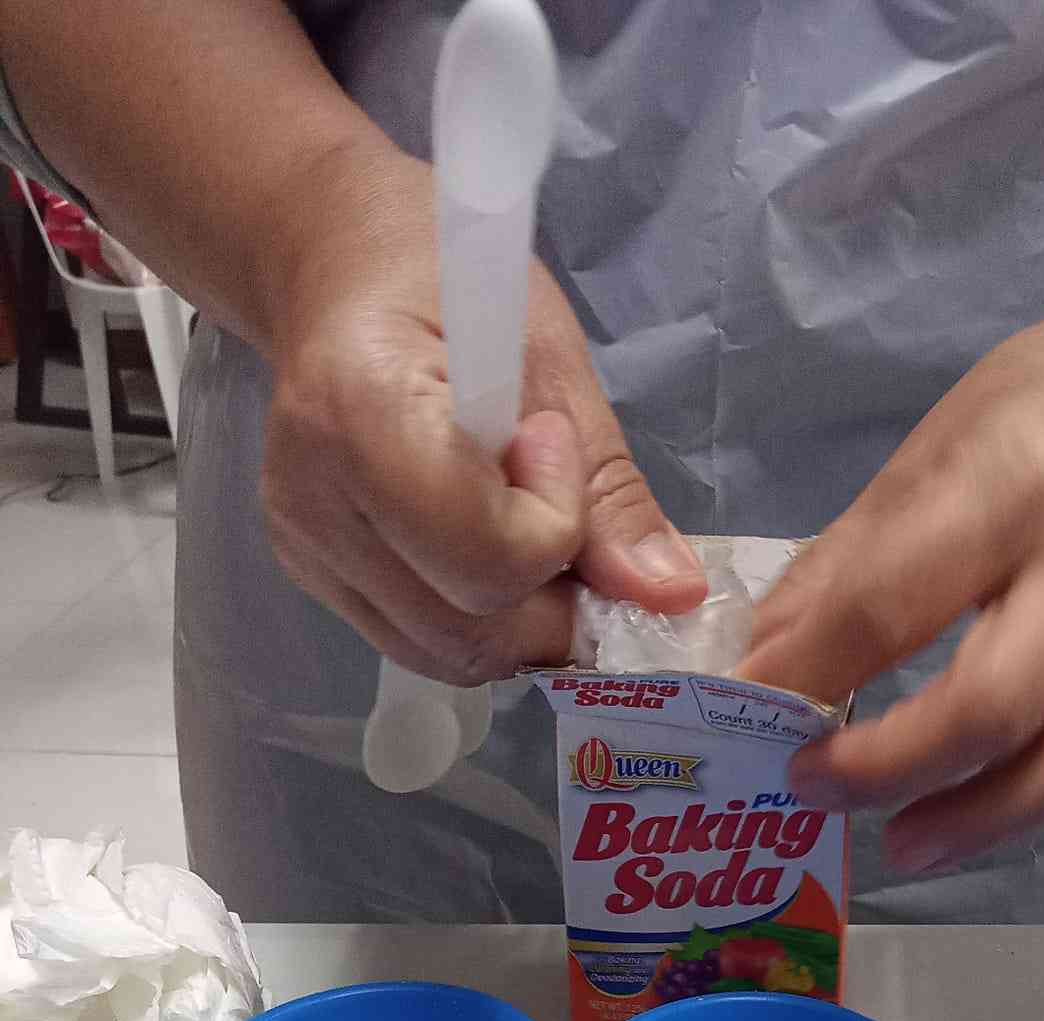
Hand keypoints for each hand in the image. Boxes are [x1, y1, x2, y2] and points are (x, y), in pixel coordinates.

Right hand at [260, 152, 704, 684]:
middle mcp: (311, 499)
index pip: (487, 557)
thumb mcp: (550, 359)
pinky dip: (477, 618)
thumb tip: (670, 595)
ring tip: (519, 525)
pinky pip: (421, 642)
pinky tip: (480, 542)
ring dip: (518, 620)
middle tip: (560, 509)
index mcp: (360, 415)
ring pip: (448, 655)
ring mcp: (303, 549)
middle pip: (469, 631)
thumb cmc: (449, 280)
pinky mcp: (312, 577)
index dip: (554, 524)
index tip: (548, 441)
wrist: (344, 270)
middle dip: (549, 599)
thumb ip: (608, 487)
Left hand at [740, 282, 1043, 871]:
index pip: (895, 606)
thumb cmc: (1041, 409)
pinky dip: (1032, 799)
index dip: (812, 671)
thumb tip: (765, 666)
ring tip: (902, 842)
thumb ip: (846, 568)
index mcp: (1018, 482)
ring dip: (975, 823)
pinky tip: (974, 809)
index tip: (754, 711)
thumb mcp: (928, 453)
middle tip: (814, 789)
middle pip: (993, 708)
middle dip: (889, 768)